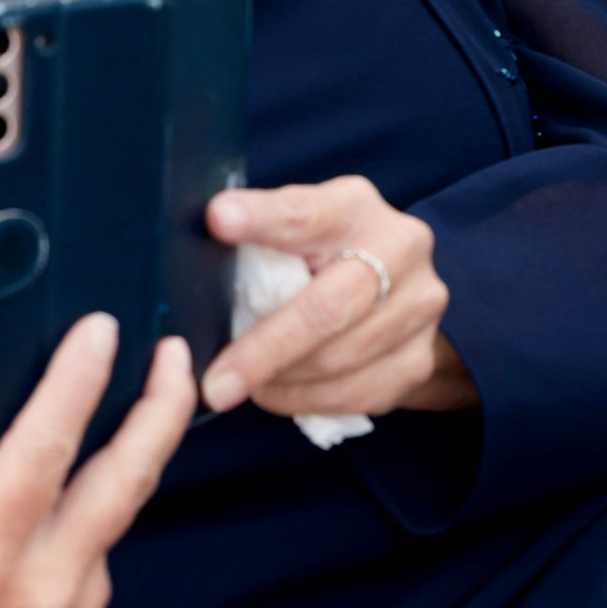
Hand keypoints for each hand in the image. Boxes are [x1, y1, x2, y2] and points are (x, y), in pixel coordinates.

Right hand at [0, 320, 196, 607]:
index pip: (44, 454)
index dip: (76, 385)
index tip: (101, 330)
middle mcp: (40, 584)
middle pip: (122, 482)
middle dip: (160, 410)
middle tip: (174, 350)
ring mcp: (69, 603)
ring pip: (127, 504)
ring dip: (150, 440)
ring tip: (163, 377)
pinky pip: (110, 530)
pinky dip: (116, 482)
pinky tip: (116, 439)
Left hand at [204, 178, 473, 418]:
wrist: (397, 292)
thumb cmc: (321, 259)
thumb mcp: (294, 233)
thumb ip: (257, 241)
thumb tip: (186, 256)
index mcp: (353, 207)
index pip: (304, 212)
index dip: (261, 218)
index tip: (217, 218)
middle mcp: (401, 248)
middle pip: (330, 307)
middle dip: (265, 350)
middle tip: (216, 384)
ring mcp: (419, 306)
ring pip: (340, 360)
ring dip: (281, 382)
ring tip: (241, 387)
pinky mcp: (420, 358)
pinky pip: (355, 393)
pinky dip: (306, 401)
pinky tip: (277, 394)